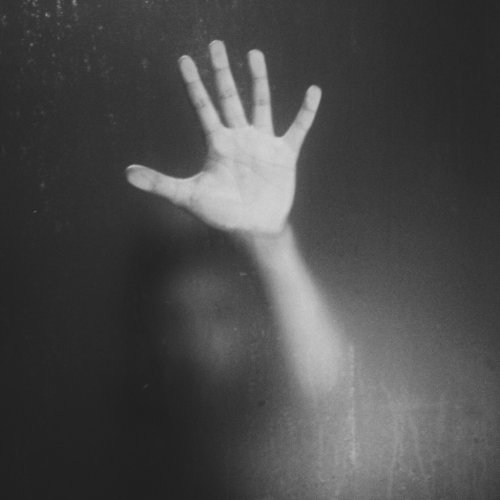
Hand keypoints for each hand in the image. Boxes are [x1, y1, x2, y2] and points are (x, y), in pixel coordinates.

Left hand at [126, 40, 320, 235]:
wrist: (253, 229)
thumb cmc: (221, 214)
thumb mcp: (188, 196)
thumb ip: (160, 183)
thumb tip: (126, 173)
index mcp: (217, 144)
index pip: (202, 106)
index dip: (193, 84)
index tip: (184, 59)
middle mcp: (239, 138)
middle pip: (229, 97)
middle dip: (222, 72)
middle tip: (216, 45)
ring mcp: (262, 144)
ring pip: (261, 104)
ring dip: (259, 81)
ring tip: (254, 54)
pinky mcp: (284, 154)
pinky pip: (298, 128)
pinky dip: (306, 112)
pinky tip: (314, 92)